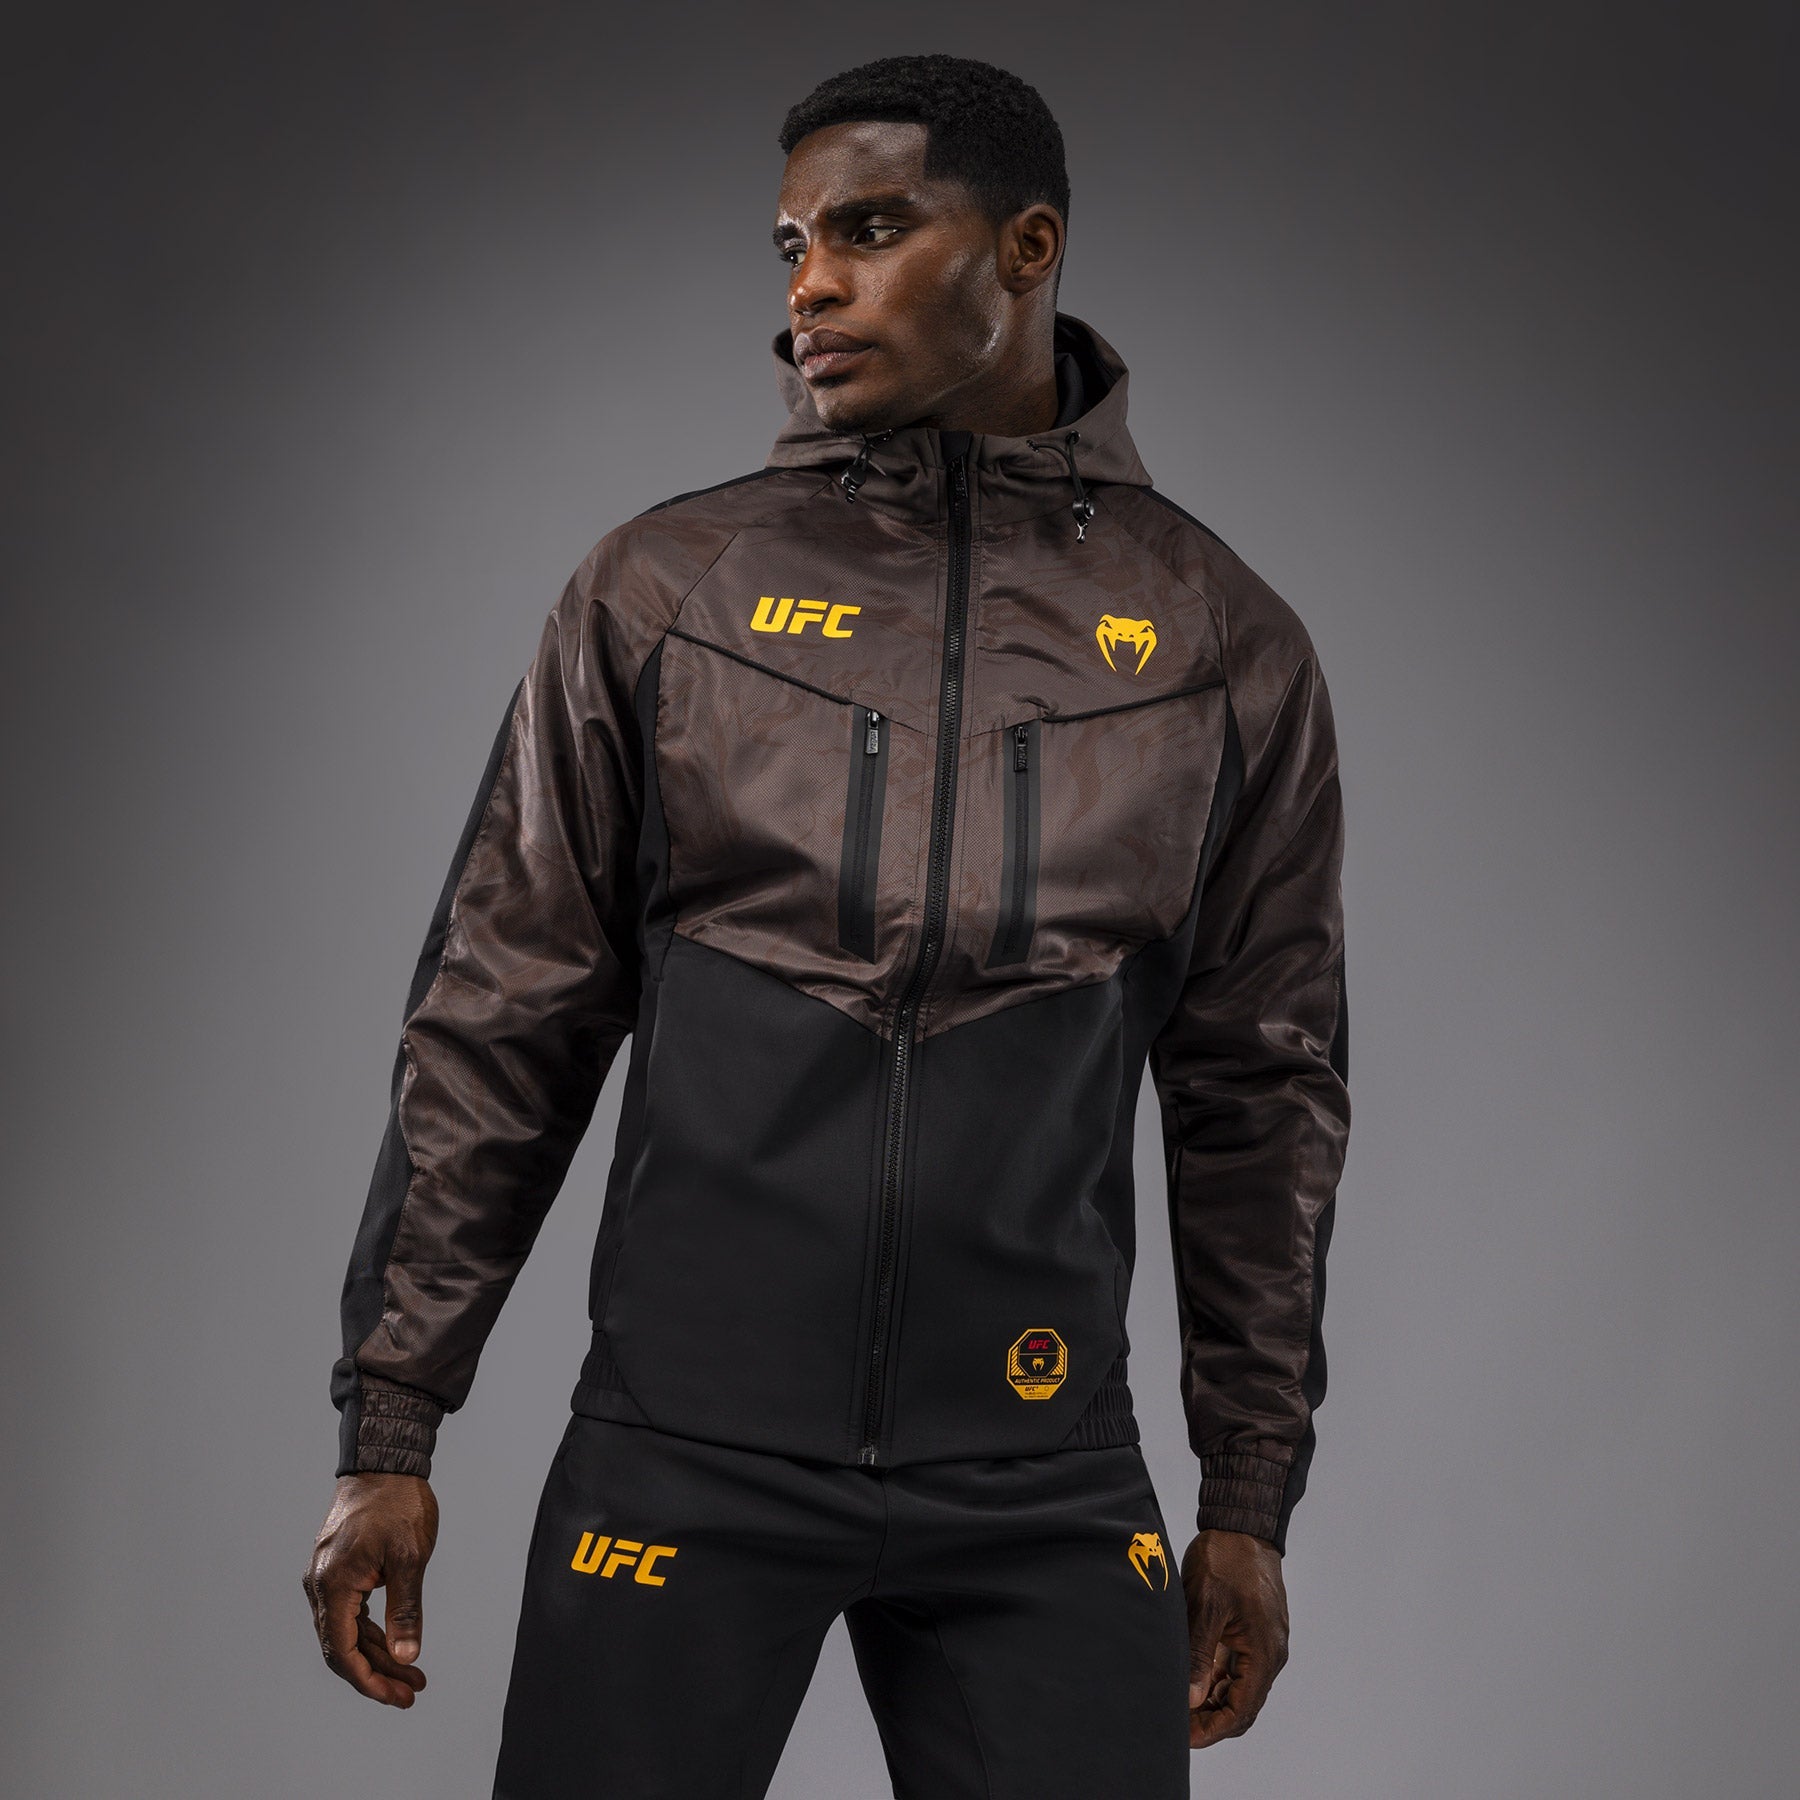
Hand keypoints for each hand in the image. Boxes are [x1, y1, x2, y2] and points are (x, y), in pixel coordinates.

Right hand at [302, 1472, 439, 1706]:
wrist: (384, 1463)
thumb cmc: (398, 1504)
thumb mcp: (409, 1558)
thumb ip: (406, 1609)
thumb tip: (406, 1656)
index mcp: (332, 1585)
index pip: (343, 1651)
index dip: (369, 1680)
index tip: (395, 1697)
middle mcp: (320, 1586)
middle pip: (344, 1647)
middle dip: (378, 1674)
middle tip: (412, 1693)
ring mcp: (326, 1578)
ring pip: (348, 1631)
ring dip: (378, 1655)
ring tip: (412, 1675)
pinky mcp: (338, 1571)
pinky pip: (350, 1612)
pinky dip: (373, 1631)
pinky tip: (396, 1645)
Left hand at [1181, 1528, 1288, 1747]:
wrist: (1243, 1525)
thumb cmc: (1227, 1559)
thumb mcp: (1206, 1604)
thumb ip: (1199, 1653)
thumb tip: (1191, 1698)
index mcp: (1264, 1652)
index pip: (1241, 1711)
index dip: (1213, 1729)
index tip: (1185, 1737)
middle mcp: (1269, 1653)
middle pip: (1243, 1705)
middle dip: (1211, 1720)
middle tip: (1176, 1724)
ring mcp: (1263, 1642)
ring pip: (1238, 1688)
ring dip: (1212, 1701)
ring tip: (1179, 1705)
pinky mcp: (1253, 1632)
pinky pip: (1237, 1667)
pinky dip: (1216, 1679)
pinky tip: (1191, 1680)